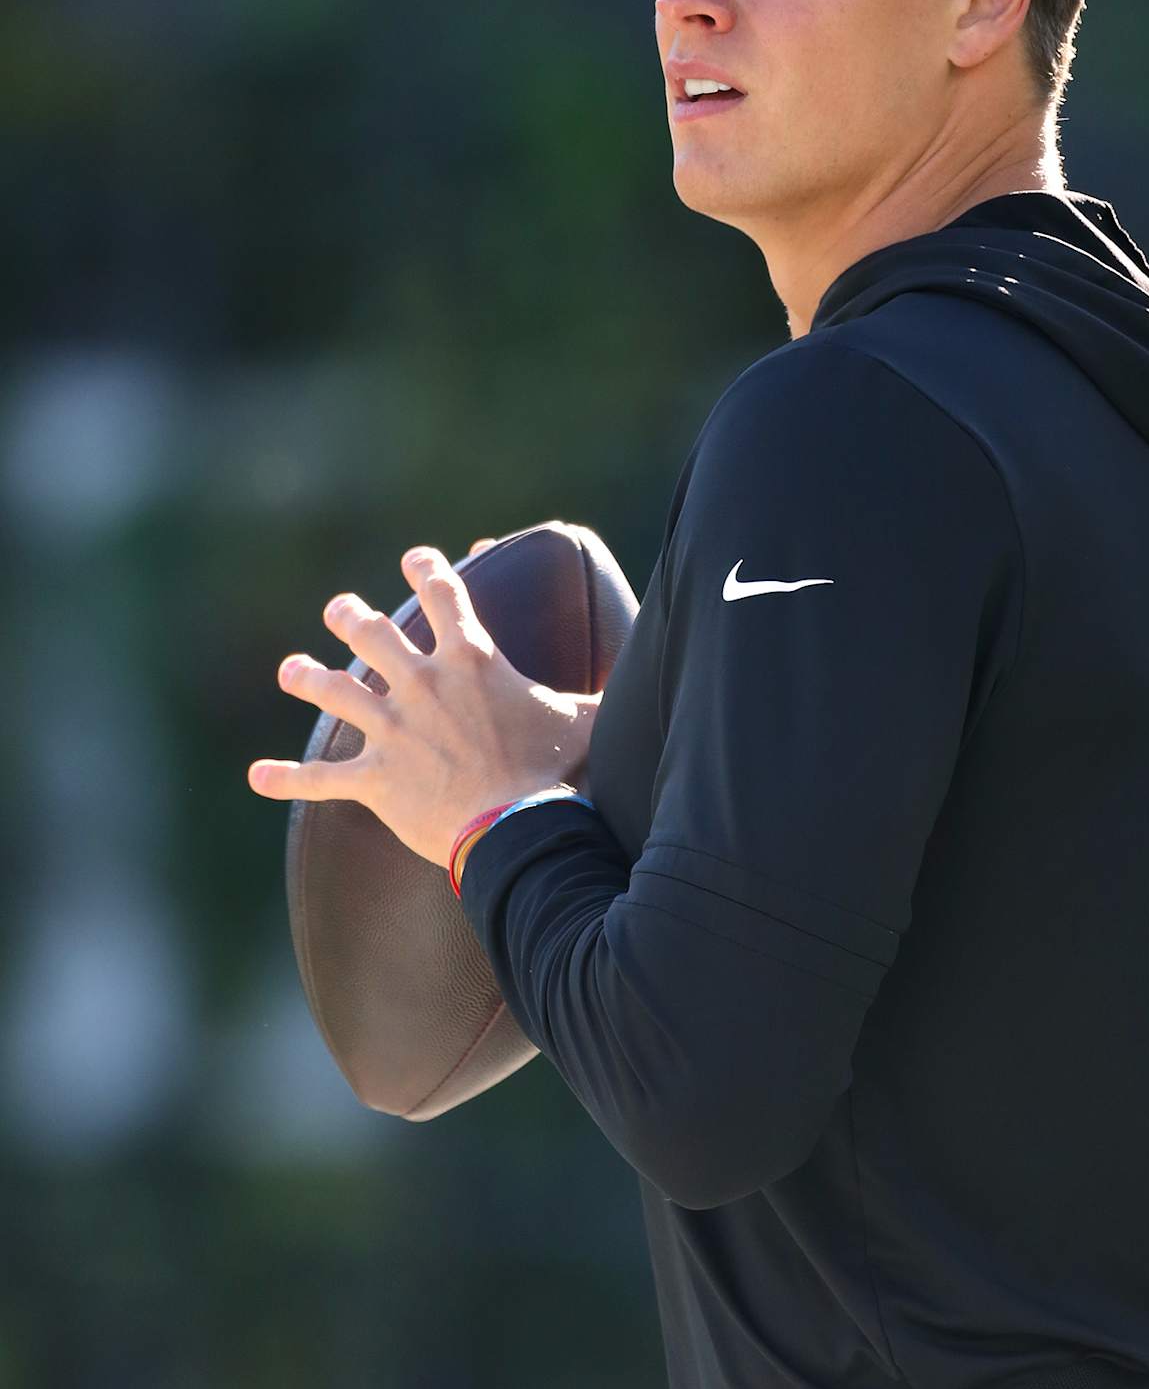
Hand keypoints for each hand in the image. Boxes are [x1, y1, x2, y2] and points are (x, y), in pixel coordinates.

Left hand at [247, 542, 599, 867]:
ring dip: (308, 678)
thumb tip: (651, 675)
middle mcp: (422, 685)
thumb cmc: (559, 773)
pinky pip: (318, 779)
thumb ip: (607, 692)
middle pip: (373, 634)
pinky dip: (285, 778)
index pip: (445, 597)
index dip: (428, 572)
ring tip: (293, 669)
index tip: (415, 559)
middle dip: (352, 616)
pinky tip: (256, 774)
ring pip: (335, 693)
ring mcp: (392, 731)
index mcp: (470, 661)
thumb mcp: (590, 720)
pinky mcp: (373, 779)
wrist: (519, 829)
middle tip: (341, 609)